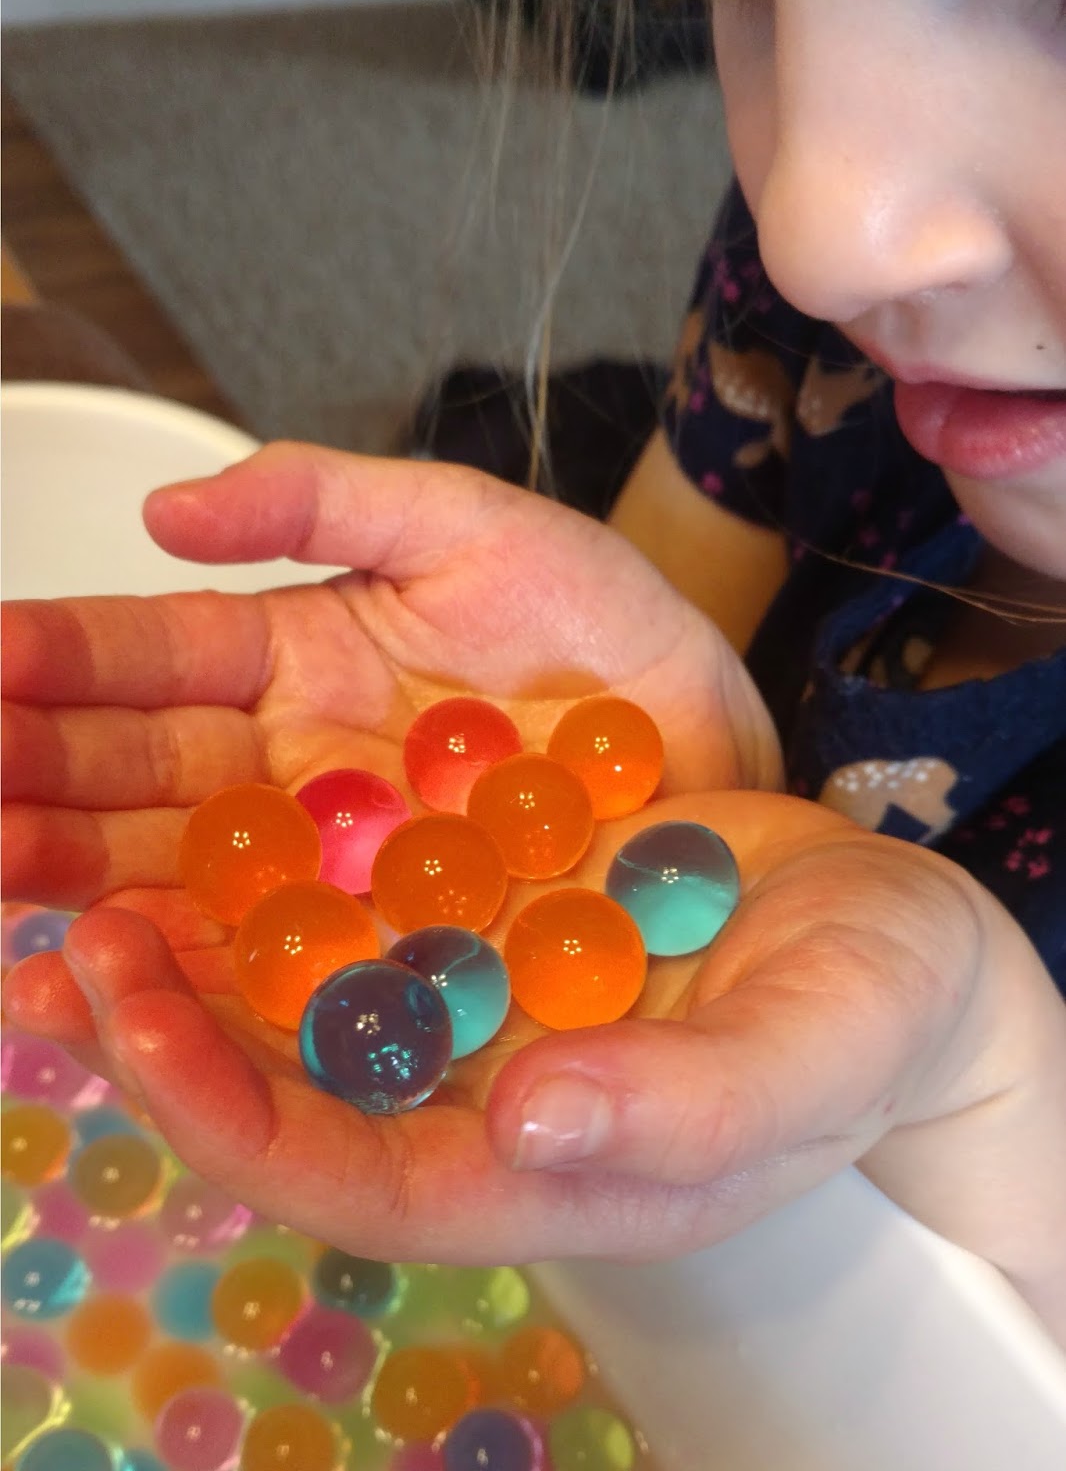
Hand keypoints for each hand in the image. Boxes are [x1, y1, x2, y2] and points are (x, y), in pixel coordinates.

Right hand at [2, 440, 780, 926]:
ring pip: (171, 873)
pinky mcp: (369, 943)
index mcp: (287, 656)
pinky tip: (102, 980)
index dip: (57, 658)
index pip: (147, 655)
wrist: (706, 747)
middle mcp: (280, 766)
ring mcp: (319, 862)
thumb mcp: (465, 527)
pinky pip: (260, 960)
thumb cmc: (598, 624)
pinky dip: (180, 972)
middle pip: (131, 775)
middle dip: (33, 781)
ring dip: (74, 881)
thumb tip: (163, 508)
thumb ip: (324, 501)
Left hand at [4, 445, 1063, 1337]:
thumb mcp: (810, 1060)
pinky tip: (161, 754)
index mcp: (505, 1159)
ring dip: (141, 874)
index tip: (112, 991)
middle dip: (115, 971)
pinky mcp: (451, 893)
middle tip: (4, 867)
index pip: (322, 1162)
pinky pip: (318, 865)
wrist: (877, 936)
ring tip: (27, 790)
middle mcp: (441, 1077)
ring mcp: (439, 981)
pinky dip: (236, 820)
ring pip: (261, 948)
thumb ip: (689, 1113)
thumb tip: (542, 1121)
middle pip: (250, 1049)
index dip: (207, 1094)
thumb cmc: (861, 1019)